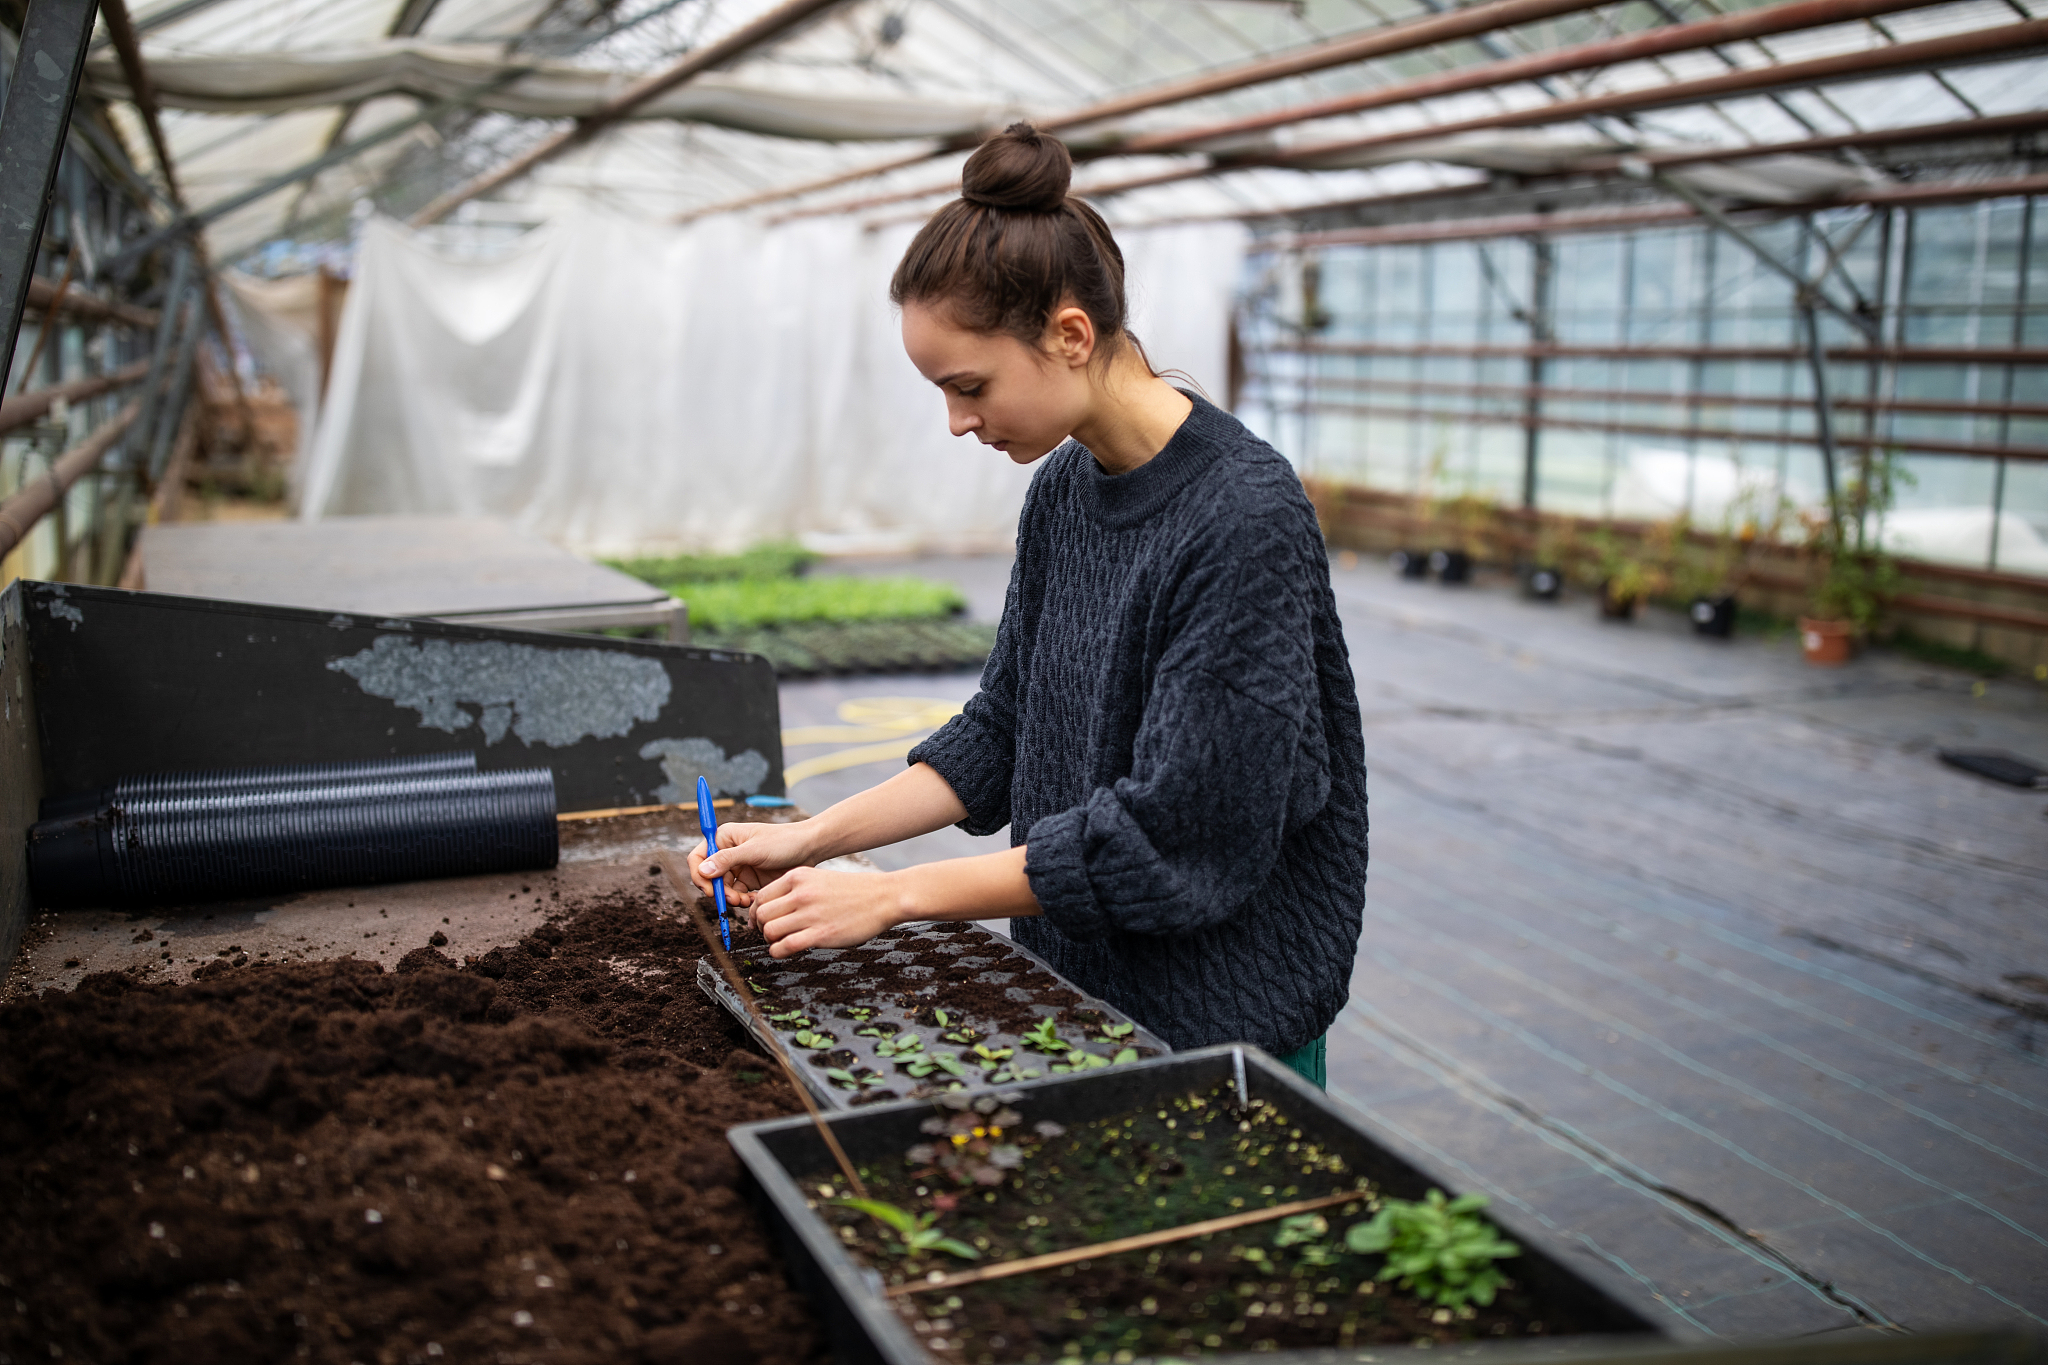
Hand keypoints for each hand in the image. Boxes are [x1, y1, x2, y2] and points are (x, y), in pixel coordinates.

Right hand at [690, 821, 820, 914]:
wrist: (810, 848)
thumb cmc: (784, 841)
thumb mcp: (755, 850)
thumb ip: (727, 860)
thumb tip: (702, 870)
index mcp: (725, 838)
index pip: (698, 857)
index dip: (700, 875)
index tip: (710, 890)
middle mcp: (729, 852)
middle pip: (710, 878)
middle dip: (719, 891)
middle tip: (733, 900)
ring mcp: (740, 867)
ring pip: (724, 889)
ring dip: (731, 898)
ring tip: (746, 901)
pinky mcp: (751, 880)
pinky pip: (738, 894)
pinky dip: (743, 900)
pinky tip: (754, 900)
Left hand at [751, 865, 909, 957]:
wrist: (884, 897)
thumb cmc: (853, 891)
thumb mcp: (819, 878)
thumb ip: (796, 890)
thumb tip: (773, 908)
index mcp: (798, 877)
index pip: (761, 897)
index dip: (757, 913)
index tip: (761, 921)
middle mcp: (801, 894)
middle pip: (762, 914)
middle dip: (761, 927)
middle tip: (770, 934)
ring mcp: (811, 914)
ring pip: (770, 931)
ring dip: (771, 940)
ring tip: (781, 942)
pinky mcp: (821, 934)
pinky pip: (785, 946)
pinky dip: (778, 952)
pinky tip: (785, 951)